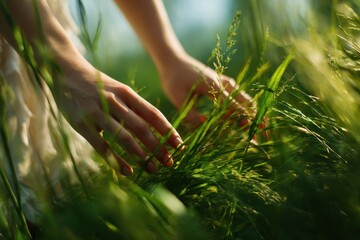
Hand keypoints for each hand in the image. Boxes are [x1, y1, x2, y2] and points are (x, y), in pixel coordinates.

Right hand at [55, 63, 182, 175]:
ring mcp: (97, 113)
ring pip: (124, 137)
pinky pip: (102, 146)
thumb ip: (133, 108)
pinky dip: (116, 161)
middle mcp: (115, 102)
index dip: (167, 130)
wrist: (66, 73)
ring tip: (153, 169)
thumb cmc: (97, 86)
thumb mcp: (118, 90)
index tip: (179, 145)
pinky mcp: (82, 124)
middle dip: (158, 147)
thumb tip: (154, 130)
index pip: (152, 113)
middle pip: (142, 128)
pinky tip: (128, 172)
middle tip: (170, 162)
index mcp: (127, 93)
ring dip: (141, 156)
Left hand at [159, 54, 254, 126]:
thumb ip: (191, 115)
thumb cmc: (173, 78)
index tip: (253, 136)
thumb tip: (206, 130)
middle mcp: (224, 84)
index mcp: (215, 86)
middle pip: (247, 102)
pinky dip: (242, 110)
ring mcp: (225, 83)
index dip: (246, 121)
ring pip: (245, 100)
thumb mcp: (178, 98)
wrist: (173, 60)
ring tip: (255, 132)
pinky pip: (237, 98)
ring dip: (251, 115)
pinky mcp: (222, 84)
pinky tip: (241, 123)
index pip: (236, 106)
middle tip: (262, 135)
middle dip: (257, 119)